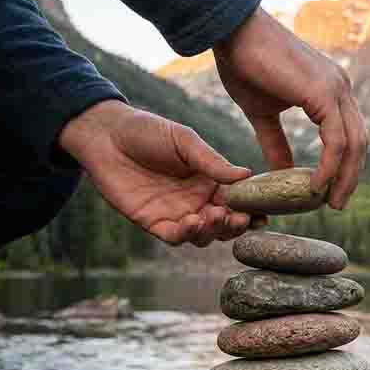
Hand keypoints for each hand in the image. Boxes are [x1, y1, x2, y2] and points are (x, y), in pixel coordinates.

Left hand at [59, 100, 262, 245]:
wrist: (106, 136)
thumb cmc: (148, 132)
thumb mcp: (185, 141)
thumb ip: (212, 161)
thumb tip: (247, 175)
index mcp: (210, 181)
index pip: (237, 201)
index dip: (251, 210)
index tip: (262, 213)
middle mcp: (197, 202)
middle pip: (224, 225)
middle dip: (234, 225)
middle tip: (239, 218)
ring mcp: (176, 214)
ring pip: (203, 236)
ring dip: (212, 231)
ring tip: (213, 216)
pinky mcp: (153, 223)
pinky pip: (174, 237)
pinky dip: (185, 235)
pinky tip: (191, 223)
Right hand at [213, 8, 367, 209]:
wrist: (232, 33)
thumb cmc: (244, 66)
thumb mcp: (262, 114)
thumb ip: (276, 143)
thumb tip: (281, 173)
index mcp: (330, 91)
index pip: (349, 135)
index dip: (345, 165)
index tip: (331, 190)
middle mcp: (340, 88)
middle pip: (359, 143)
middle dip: (351, 176)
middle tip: (337, 203)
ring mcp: (336, 89)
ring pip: (353, 144)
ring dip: (345, 177)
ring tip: (330, 201)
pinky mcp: (324, 93)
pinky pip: (336, 141)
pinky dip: (330, 166)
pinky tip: (316, 185)